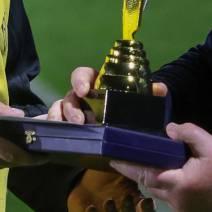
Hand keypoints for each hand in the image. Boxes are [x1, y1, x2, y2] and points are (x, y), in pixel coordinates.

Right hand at [47, 67, 167, 122]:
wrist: (124, 133)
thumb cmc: (127, 110)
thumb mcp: (138, 101)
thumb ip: (149, 93)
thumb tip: (160, 88)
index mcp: (95, 85)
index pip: (83, 75)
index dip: (80, 79)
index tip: (84, 90)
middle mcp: (81, 97)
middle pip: (69, 96)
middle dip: (70, 108)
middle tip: (78, 122)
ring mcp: (72, 113)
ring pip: (58, 110)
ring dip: (60, 119)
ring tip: (71, 131)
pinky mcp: (69, 128)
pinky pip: (55, 126)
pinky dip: (52, 129)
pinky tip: (54, 137)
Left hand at [68, 169, 156, 211]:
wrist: (83, 183)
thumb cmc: (106, 175)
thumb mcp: (119, 169)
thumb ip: (129, 166)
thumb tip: (137, 154)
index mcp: (132, 200)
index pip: (145, 209)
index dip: (148, 208)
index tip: (148, 201)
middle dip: (129, 208)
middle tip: (127, 198)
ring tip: (108, 201)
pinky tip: (91, 208)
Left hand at [111, 122, 211, 211]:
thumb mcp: (209, 144)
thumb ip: (187, 132)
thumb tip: (169, 130)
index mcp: (178, 184)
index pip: (144, 175)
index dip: (127, 166)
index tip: (112, 159)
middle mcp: (176, 201)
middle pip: (150, 184)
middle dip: (142, 171)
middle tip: (135, 155)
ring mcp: (183, 210)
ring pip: (160, 193)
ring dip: (157, 178)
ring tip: (157, 161)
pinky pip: (172, 199)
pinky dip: (169, 186)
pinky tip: (175, 174)